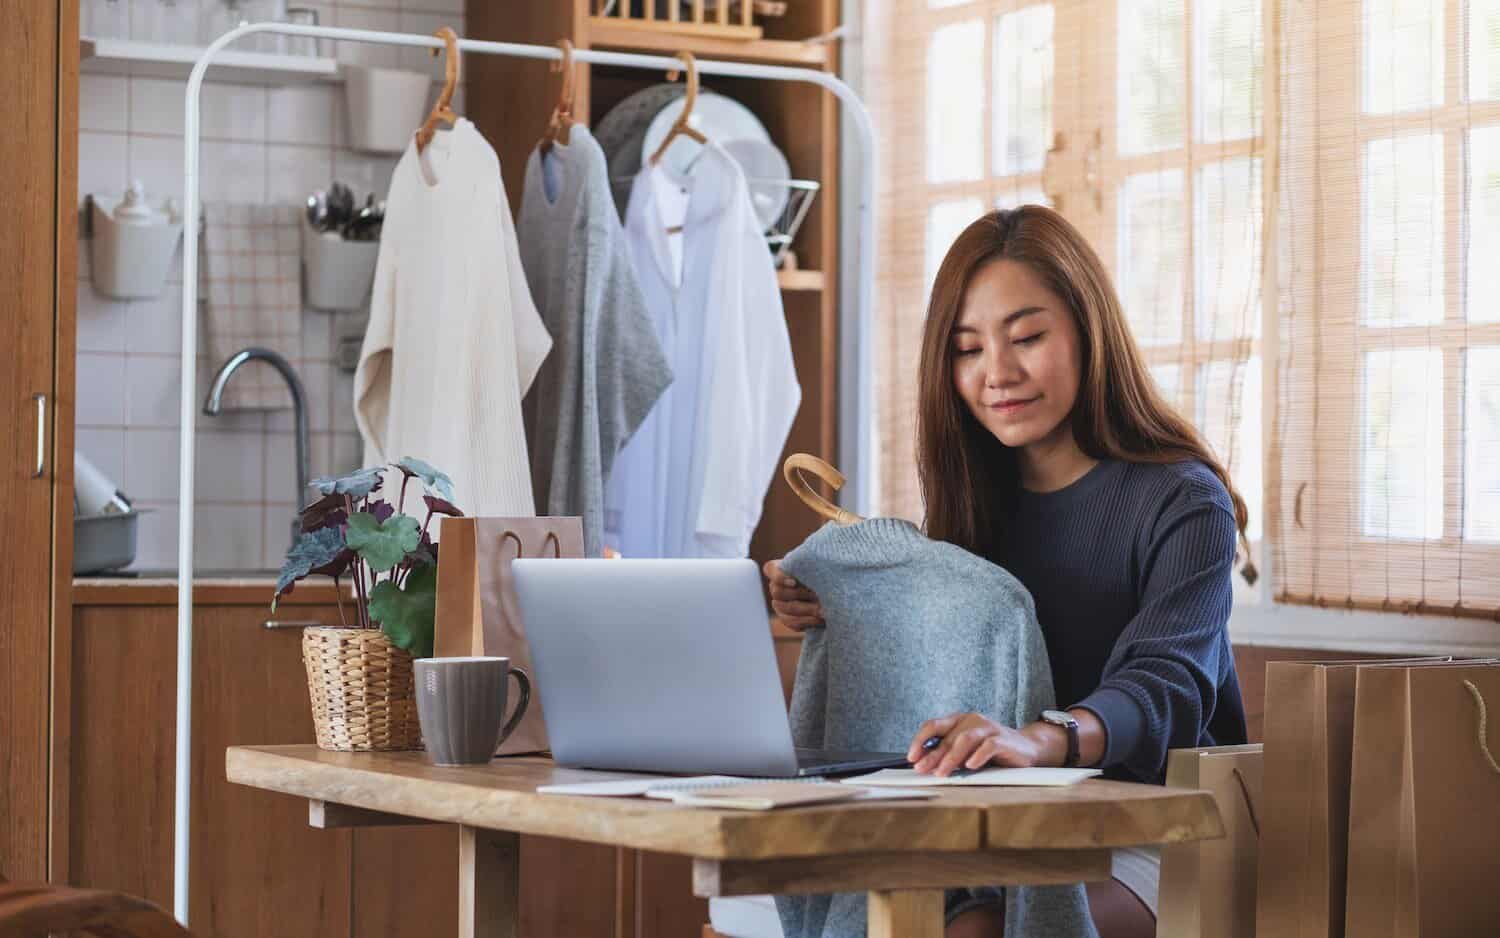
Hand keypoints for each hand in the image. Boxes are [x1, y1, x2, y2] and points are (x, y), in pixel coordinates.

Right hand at [762, 560, 823, 631]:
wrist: (832, 591)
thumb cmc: (824, 572)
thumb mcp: (818, 567)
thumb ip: (812, 569)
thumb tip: (810, 576)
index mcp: (778, 568)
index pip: (770, 570)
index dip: (779, 577)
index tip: (794, 582)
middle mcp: (775, 586)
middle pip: (778, 592)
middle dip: (800, 595)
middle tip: (818, 596)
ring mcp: (778, 604)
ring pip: (785, 609)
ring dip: (806, 610)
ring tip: (824, 610)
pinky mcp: (786, 618)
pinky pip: (791, 622)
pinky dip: (807, 621)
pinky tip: (821, 620)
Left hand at [906, 713, 1043, 775]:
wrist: (1026, 748)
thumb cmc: (991, 751)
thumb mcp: (965, 751)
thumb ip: (947, 754)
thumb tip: (924, 766)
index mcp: (959, 720)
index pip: (933, 725)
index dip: (920, 740)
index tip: (911, 757)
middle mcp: (972, 720)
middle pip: (947, 737)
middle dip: (932, 755)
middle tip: (922, 769)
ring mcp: (988, 727)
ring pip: (965, 739)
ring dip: (951, 757)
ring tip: (942, 772)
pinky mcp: (1003, 739)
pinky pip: (988, 745)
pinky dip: (977, 756)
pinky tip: (970, 766)